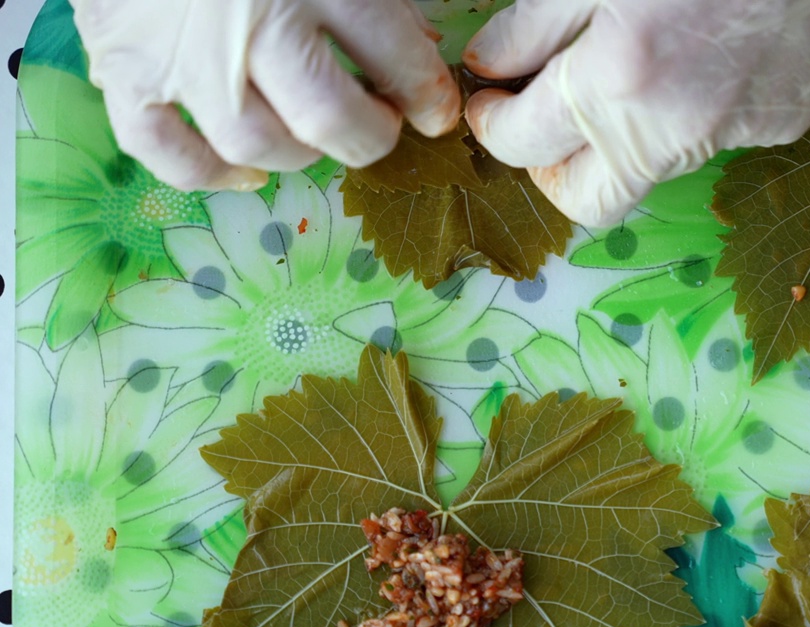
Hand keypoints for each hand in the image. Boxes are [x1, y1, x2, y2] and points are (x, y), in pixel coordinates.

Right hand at [69, 0, 460, 190]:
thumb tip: (420, 43)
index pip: (394, 55)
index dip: (426, 94)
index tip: (436, 110)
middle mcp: (251, 24)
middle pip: (327, 118)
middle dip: (369, 136)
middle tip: (377, 127)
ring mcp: (185, 56)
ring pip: (255, 144)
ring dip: (299, 153)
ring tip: (312, 135)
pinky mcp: (126, 71)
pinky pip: (168, 152)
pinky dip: (210, 173)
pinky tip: (248, 171)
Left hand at [463, 0, 809, 226]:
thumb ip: (534, 25)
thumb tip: (491, 65)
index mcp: (616, 83)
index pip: (524, 146)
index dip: (494, 126)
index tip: (493, 103)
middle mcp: (676, 129)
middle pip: (590, 201)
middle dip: (556, 171)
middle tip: (548, 120)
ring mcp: (738, 131)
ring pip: (658, 163)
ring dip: (630, 129)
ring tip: (641, 56)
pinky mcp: (785, 118)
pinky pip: (722, 132)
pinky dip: (699, 103)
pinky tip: (712, 45)